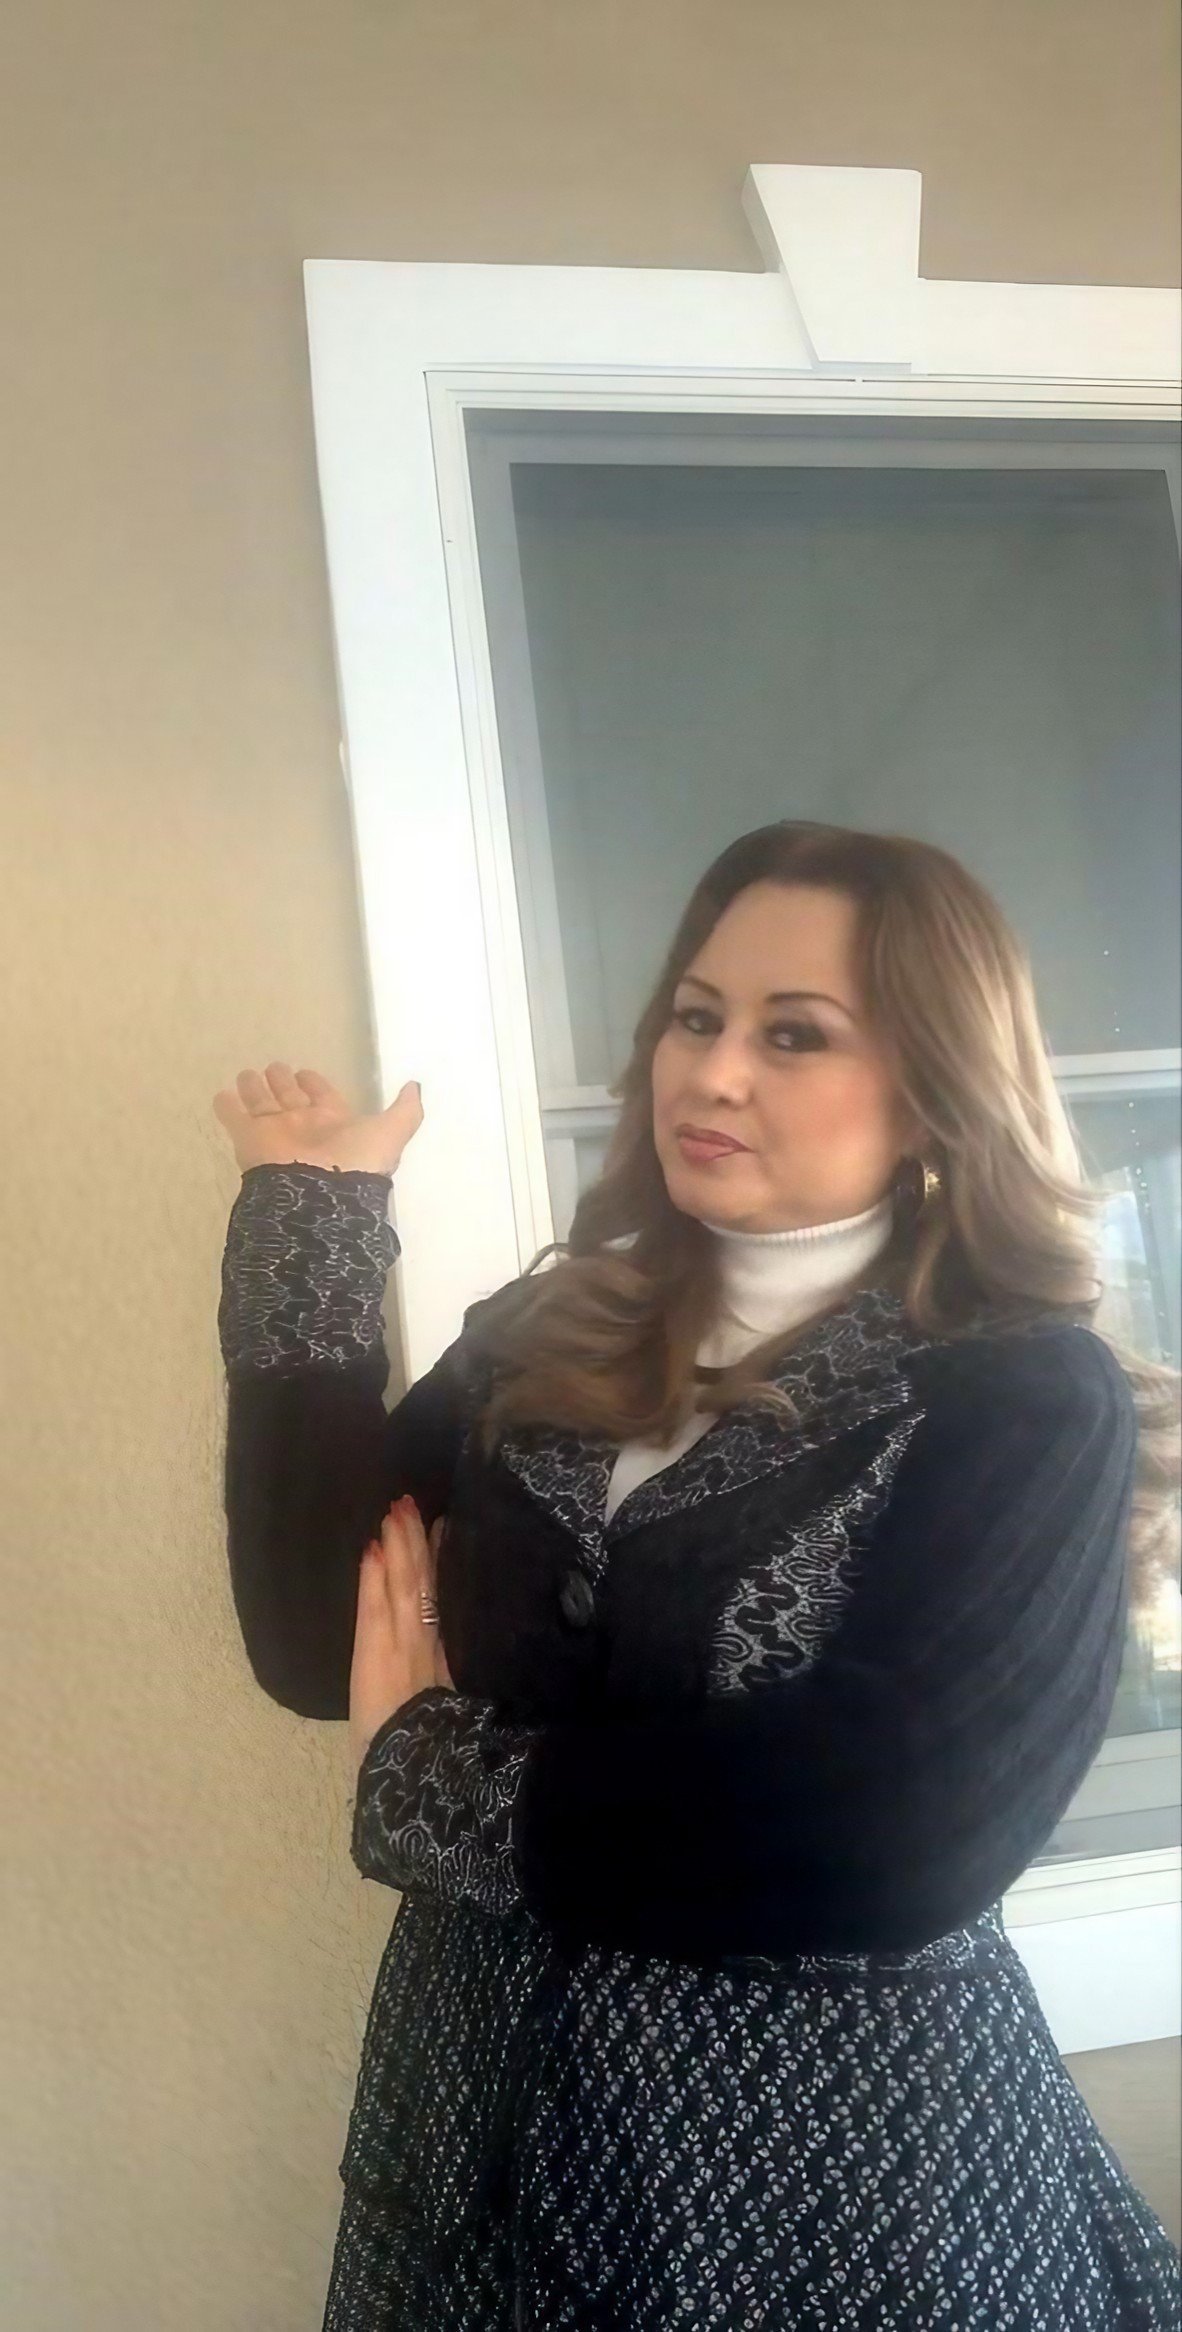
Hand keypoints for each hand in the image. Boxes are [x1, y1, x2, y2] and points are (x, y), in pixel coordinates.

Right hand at [211, 1061, 424, 1176]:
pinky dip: (227, 1107)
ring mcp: (276, 1135)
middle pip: (290, 1100)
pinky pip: (235, 1120)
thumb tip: (415, 1086)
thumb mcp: (391, 1132)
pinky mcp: (250, 1141)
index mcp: (335, 1126)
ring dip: (255, 1090)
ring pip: (262, 1106)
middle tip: (273, 1067)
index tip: (305, 1072)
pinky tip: (222, 1095)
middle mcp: (305, 1129)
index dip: (315, 1085)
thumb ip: (405, 1110)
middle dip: (282, 1083)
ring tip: (246, 1075)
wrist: (320, 1196)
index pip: (323, 1098)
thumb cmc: (357, 1164)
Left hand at [349, 1499, 453, 1770]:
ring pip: (404, 1584)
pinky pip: (376, 1607)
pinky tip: (374, 1550)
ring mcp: (403, 1644)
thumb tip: (464, 1654)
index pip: (444, 1600)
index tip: (445, 1528)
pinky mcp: (377, 1654)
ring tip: (395, 1511)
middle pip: (425, 1583)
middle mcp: (429, 1643)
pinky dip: (374, 1578)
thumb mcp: (453, 1712)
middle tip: (413, 1502)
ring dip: (399, 1546)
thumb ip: (457, 1678)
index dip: (442, 1563)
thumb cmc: (431, 1754)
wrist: (414, 1779)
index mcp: (447, 1657)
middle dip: (418, 1542)